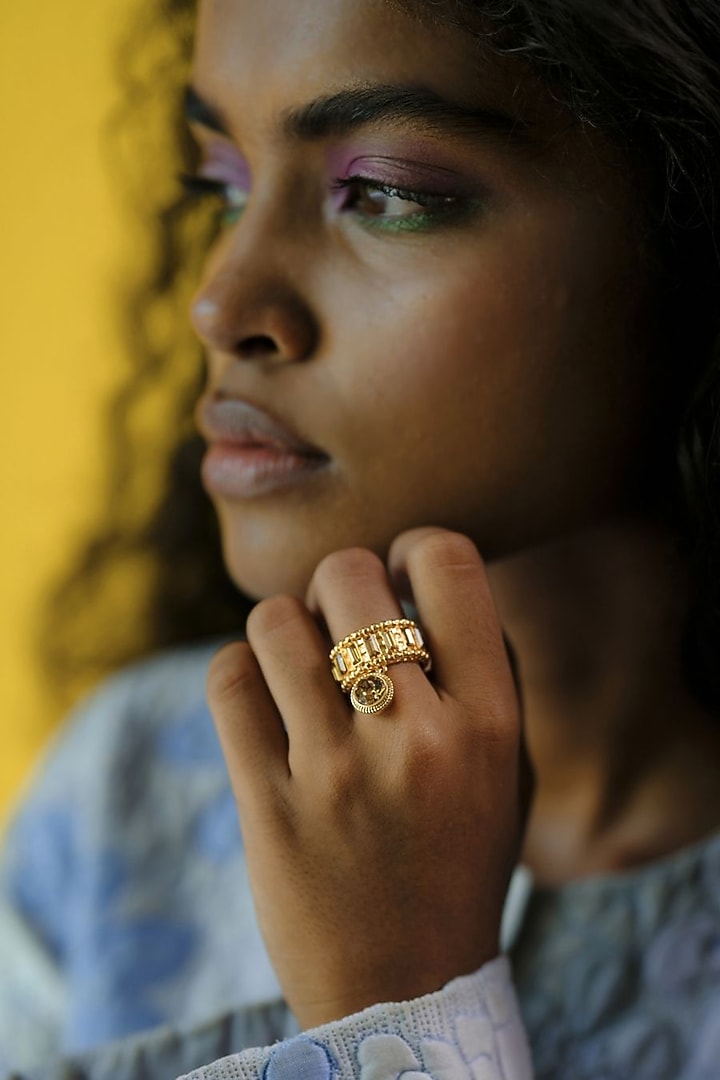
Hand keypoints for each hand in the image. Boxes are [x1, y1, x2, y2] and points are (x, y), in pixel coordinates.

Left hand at [208, 527, 529, 1029]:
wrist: (406, 988)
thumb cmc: (461, 862)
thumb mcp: (512, 772)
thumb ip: (488, 673)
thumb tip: (424, 578)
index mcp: (491, 722)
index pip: (447, 564)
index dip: (414, 550)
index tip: (401, 576)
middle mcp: (417, 737)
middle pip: (349, 575)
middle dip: (338, 582)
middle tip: (341, 620)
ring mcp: (336, 772)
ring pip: (277, 621)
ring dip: (284, 627)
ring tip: (298, 662)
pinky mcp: (269, 804)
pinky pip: (228, 680)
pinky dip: (239, 671)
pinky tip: (261, 697)